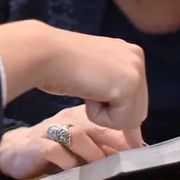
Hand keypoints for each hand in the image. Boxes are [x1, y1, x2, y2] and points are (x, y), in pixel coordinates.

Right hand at [0, 20, 147, 130]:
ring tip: (84, 89)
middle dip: (111, 112)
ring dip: (104, 114)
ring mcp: (136, 70)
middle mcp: (136, 58)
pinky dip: (99, 116)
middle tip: (85, 88)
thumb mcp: (91, 74)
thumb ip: (109, 88)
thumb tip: (129, 126)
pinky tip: (86, 92)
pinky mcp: (130, 85)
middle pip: (137, 110)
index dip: (116, 108)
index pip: (134, 96)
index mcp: (128, 52)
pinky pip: (121, 122)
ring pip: (131, 119)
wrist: (43, 53)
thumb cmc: (55, 64)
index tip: (101, 104)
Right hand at [0, 105, 144, 179]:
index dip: (125, 137)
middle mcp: (67, 120)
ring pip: (77, 136)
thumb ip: (103, 147)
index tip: (138, 151)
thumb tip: (134, 152)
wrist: (15, 151)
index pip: (108, 122)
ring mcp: (52, 131)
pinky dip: (67, 162)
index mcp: (80, 117)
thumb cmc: (52, 149)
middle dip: (114, 144)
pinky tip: (73, 170)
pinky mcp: (38, 144)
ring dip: (92, 154)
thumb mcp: (80, 148)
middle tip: (124, 161)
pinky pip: (55, 150)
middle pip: (96, 126)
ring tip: (100, 167)